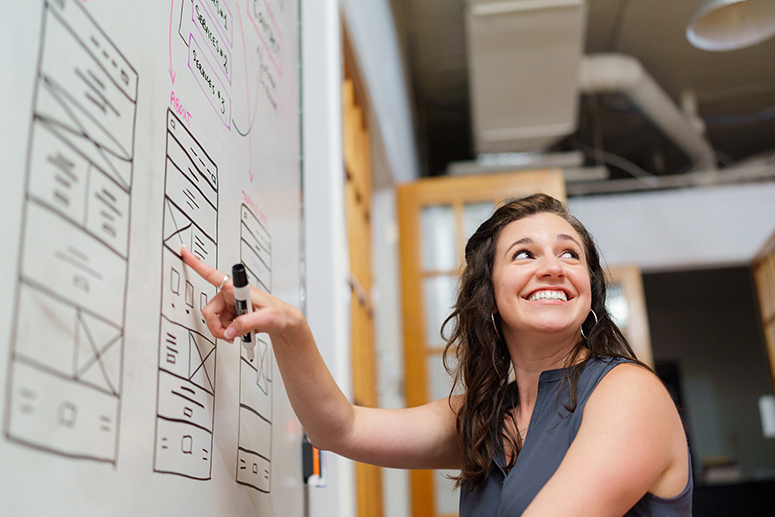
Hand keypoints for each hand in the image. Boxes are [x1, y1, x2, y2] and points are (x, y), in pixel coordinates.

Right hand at [180, 246, 301, 342]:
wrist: (282, 320)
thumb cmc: (277, 314)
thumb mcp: (266, 319)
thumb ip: (246, 324)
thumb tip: (229, 332)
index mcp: (237, 288)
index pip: (213, 275)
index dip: (197, 264)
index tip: (184, 251)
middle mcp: (230, 294)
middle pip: (210, 311)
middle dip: (217, 327)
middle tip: (231, 335)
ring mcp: (230, 304)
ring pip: (214, 321)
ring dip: (225, 331)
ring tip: (242, 332)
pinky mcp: (231, 313)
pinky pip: (221, 326)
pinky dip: (228, 332)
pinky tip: (240, 331)